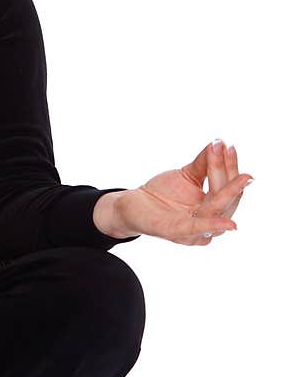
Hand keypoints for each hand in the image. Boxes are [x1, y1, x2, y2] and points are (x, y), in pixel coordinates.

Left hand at [115, 140, 253, 245]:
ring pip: (216, 210)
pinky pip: (196, 229)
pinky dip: (212, 225)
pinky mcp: (175, 232)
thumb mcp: (186, 175)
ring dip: (228, 192)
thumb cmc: (164, 192)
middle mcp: (208, 222)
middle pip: (226, 198)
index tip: (228, 145)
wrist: (133, 205)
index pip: (227, 186)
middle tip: (229, 150)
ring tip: (243, 177)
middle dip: (229, 174)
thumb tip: (218, 144)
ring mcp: (193, 230)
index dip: (229, 166)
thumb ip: (203, 163)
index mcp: (213, 208)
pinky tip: (230, 224)